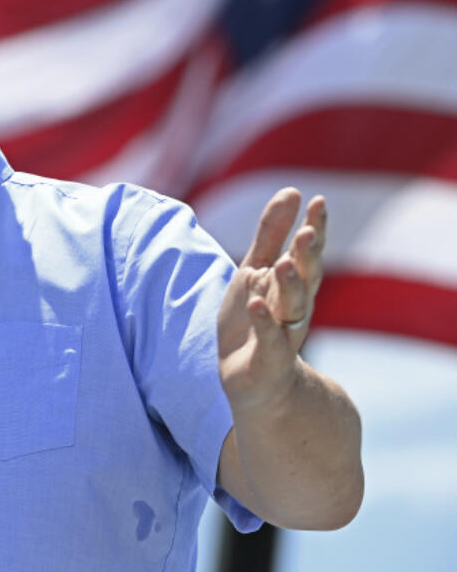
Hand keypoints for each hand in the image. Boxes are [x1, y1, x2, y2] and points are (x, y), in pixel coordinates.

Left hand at [218, 188, 326, 411]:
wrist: (253, 381)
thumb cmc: (254, 319)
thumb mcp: (256, 270)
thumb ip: (271, 233)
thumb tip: (293, 190)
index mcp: (292, 283)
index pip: (306, 252)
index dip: (314, 228)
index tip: (317, 200)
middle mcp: (294, 307)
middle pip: (306, 278)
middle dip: (308, 256)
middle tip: (308, 231)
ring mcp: (283, 333)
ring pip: (292, 307)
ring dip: (290, 286)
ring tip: (284, 263)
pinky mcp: (268, 360)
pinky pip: (269, 340)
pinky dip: (264, 323)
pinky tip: (256, 303)